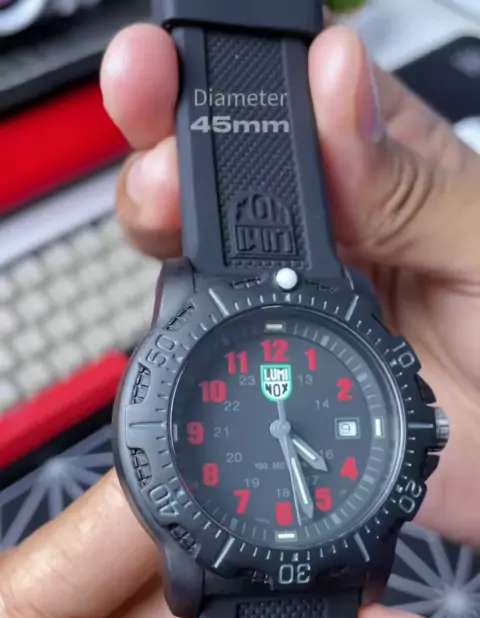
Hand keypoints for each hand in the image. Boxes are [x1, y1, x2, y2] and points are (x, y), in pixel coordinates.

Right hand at [102, 23, 479, 550]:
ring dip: (160, 221)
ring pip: (195, 242)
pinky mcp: (268, 363)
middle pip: (219, 165)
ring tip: (164, 213)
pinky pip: (204, 333)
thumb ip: (407, 183)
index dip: (225, 75)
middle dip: (167, 144)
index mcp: (379, 166)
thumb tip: (334, 88)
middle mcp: (326, 225)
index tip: (176, 71)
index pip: (288, 96)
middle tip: (159, 149)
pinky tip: (178, 305)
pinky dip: (174, 318)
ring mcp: (288, 294)